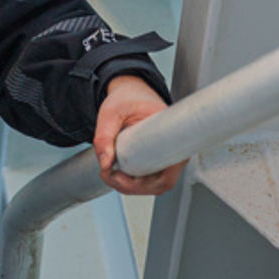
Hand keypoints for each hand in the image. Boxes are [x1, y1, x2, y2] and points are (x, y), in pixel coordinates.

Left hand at [94, 74, 183, 196]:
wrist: (132, 91)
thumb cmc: (127, 98)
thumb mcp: (110, 113)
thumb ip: (104, 137)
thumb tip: (105, 164)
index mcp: (171, 134)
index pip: (168, 174)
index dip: (144, 184)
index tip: (120, 177)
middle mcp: (175, 148)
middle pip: (161, 184)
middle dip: (132, 187)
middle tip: (108, 175)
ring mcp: (168, 155)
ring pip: (155, 184)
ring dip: (131, 186)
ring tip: (109, 173)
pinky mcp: (159, 159)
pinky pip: (152, 179)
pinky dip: (133, 182)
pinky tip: (117, 174)